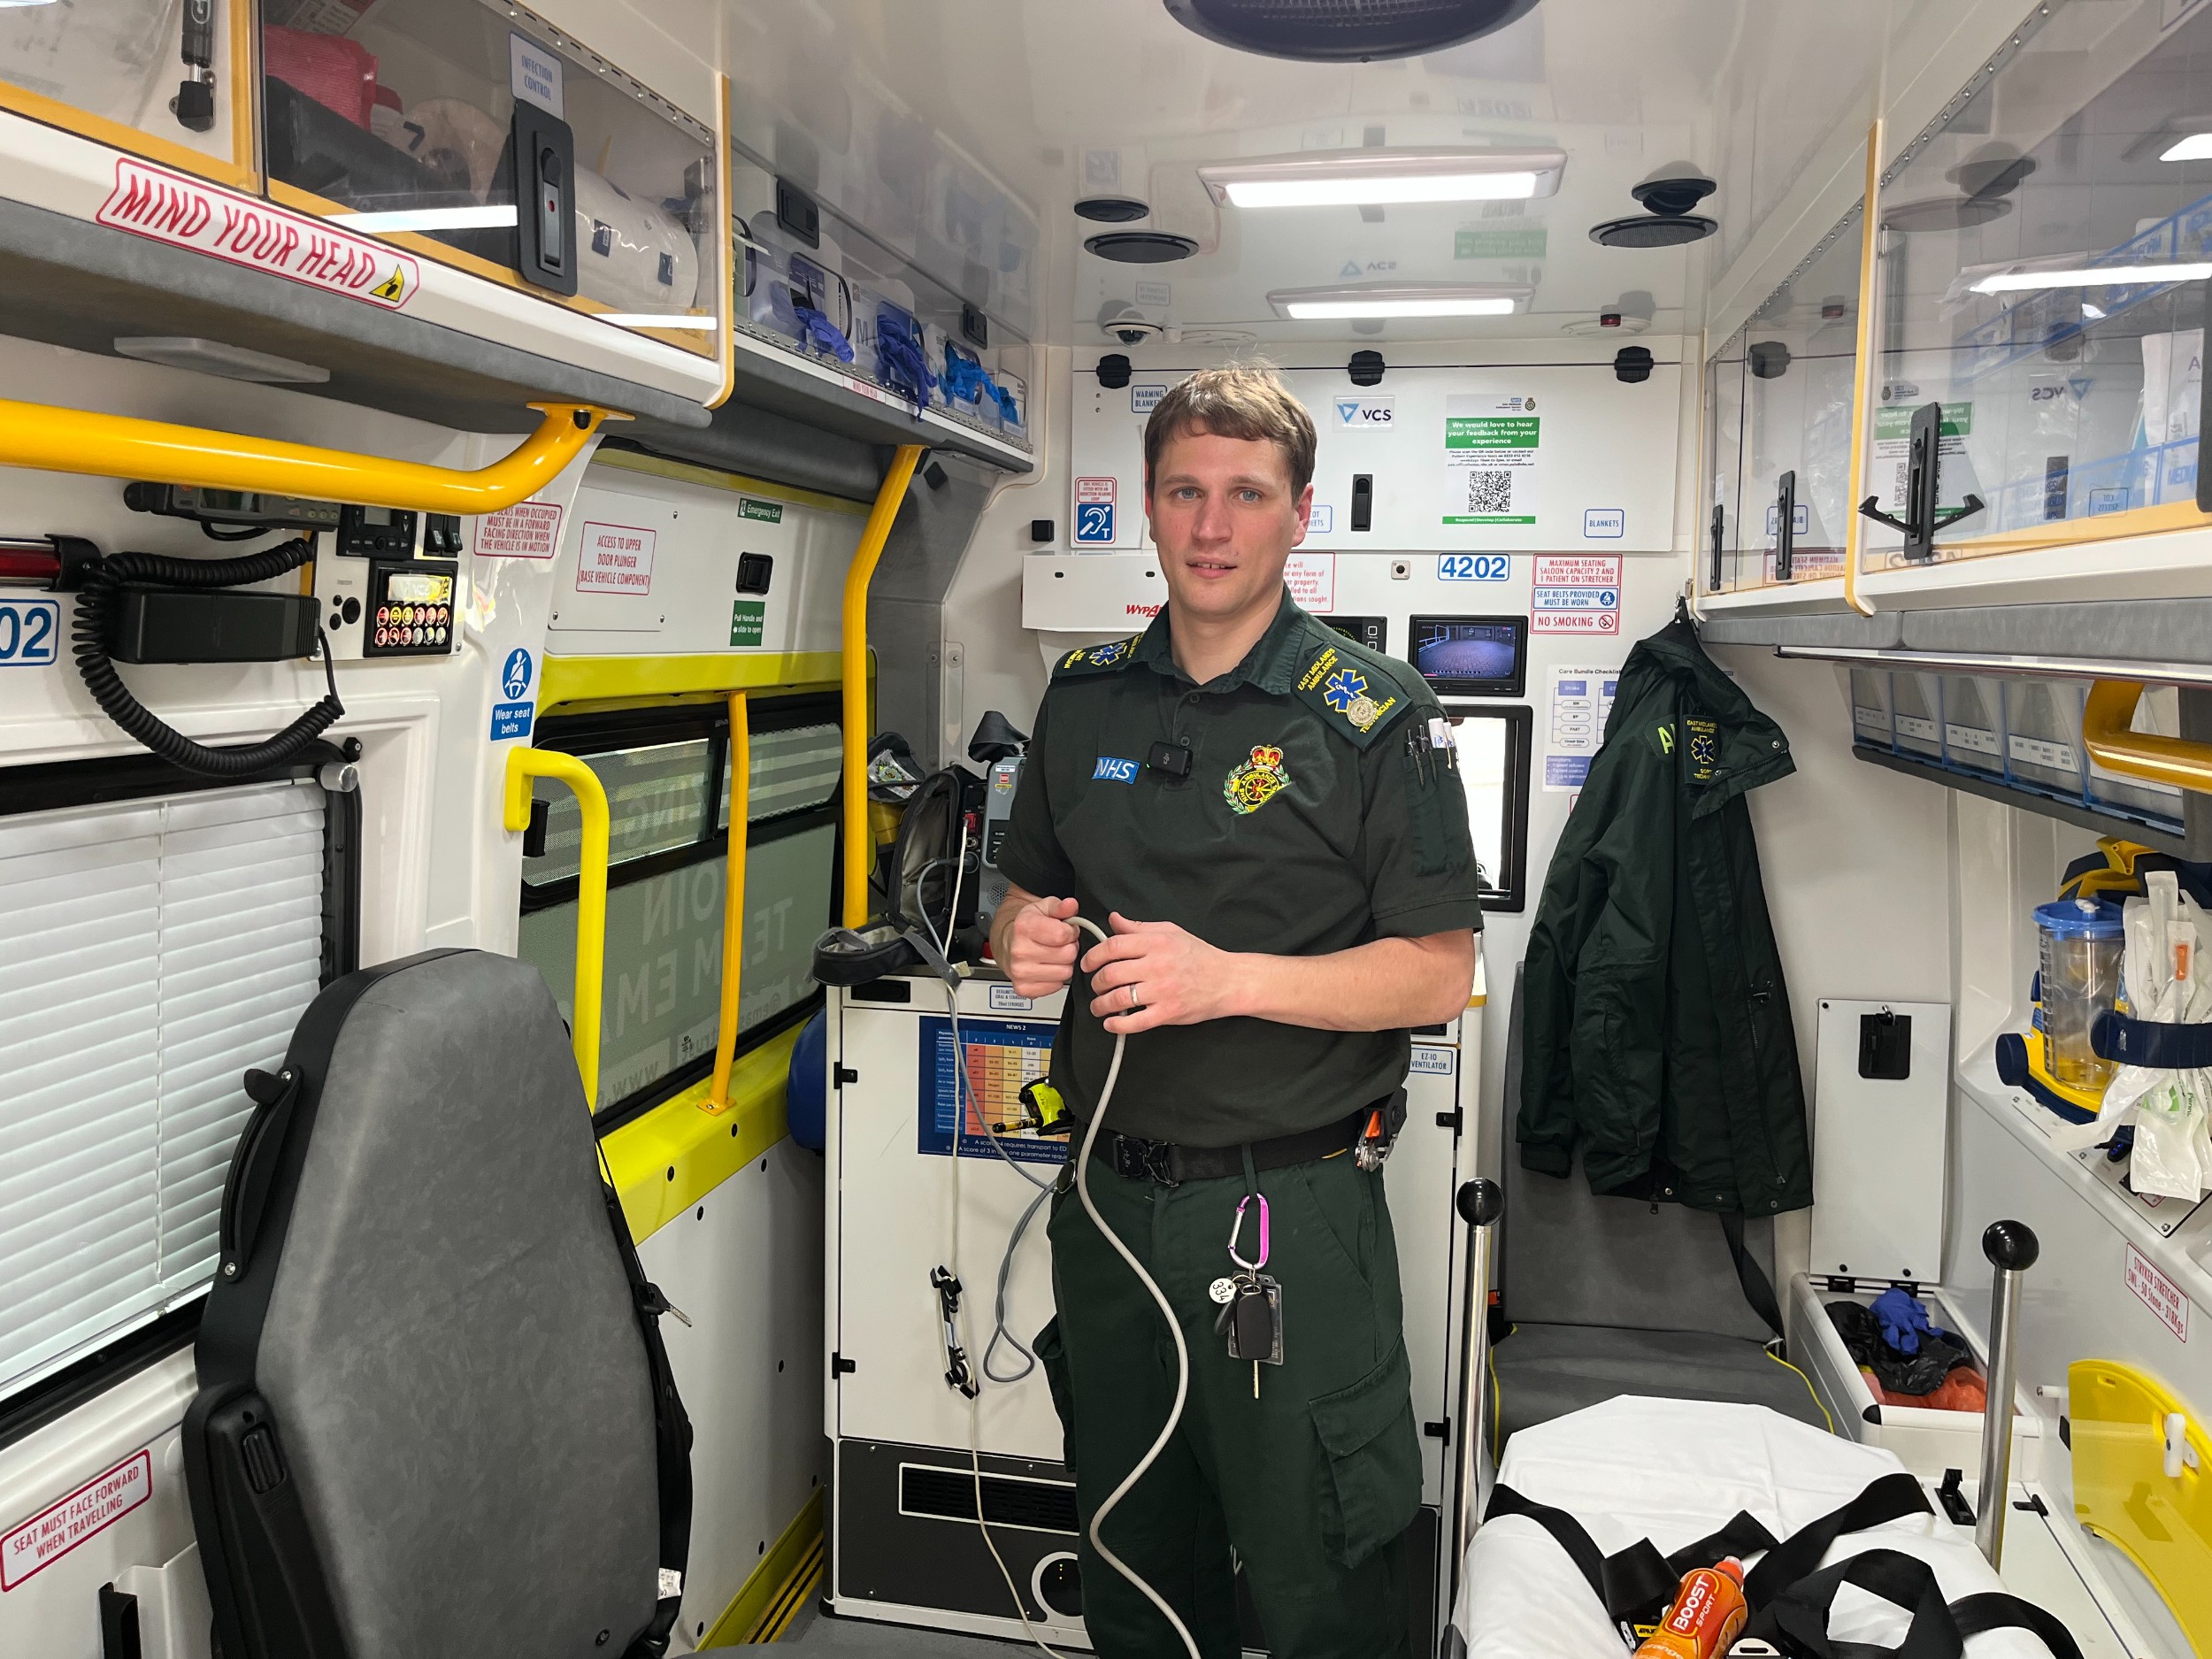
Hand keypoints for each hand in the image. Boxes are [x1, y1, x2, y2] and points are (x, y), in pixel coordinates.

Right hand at [1004, 894, 1079, 997]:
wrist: (1008, 942)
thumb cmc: (1027, 926)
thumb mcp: (1043, 908)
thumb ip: (1060, 906)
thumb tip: (1070, 905)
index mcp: (1024, 927)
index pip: (1063, 934)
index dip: (1071, 931)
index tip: (1065, 930)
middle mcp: (1019, 951)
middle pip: (1067, 955)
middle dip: (1068, 948)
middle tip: (1058, 944)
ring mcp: (1020, 972)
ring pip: (1065, 973)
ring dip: (1064, 964)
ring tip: (1053, 955)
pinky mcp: (1024, 988)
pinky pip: (1056, 986)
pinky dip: (1056, 978)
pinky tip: (1047, 968)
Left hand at [1082, 912, 1238, 1033]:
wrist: (1228, 980)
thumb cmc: (1200, 956)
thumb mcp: (1171, 932)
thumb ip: (1139, 928)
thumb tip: (1114, 920)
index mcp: (1157, 943)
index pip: (1113, 946)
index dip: (1093, 956)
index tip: (1087, 964)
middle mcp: (1158, 965)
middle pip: (1111, 973)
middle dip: (1095, 982)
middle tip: (1095, 985)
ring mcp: (1163, 990)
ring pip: (1119, 998)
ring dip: (1101, 1004)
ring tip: (1098, 1006)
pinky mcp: (1168, 1012)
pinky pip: (1136, 1022)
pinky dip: (1117, 1025)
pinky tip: (1111, 1023)